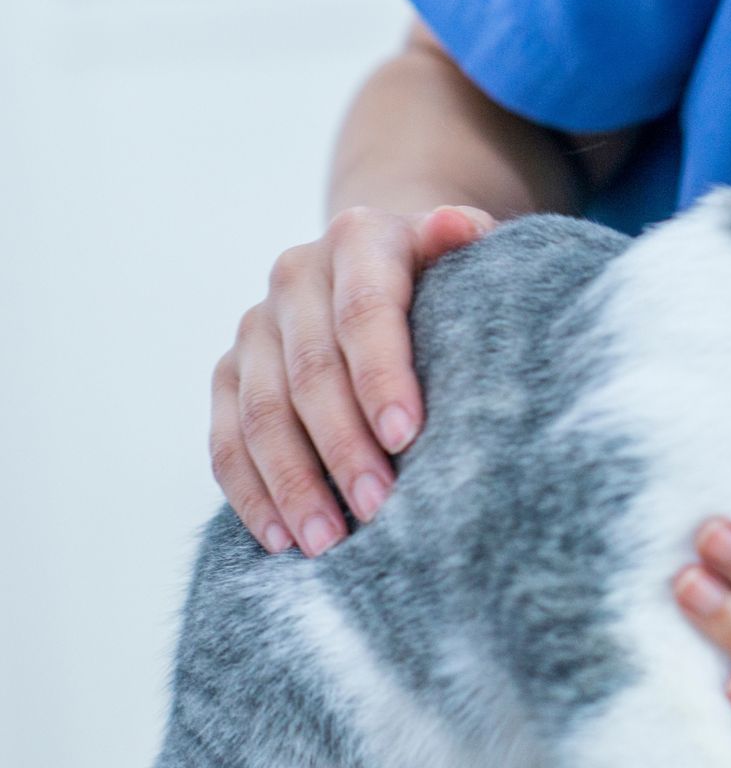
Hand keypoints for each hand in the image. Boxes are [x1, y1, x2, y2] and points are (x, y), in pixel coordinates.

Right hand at [210, 204, 494, 555]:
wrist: (382, 264)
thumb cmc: (443, 276)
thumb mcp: (464, 253)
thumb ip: (466, 242)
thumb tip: (458, 227)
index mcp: (360, 240)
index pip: (364, 311)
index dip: (382, 375)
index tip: (407, 436)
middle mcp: (296, 276)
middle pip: (311, 371)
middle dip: (343, 446)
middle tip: (379, 507)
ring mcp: (256, 326)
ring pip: (260, 412)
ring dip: (292, 482)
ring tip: (328, 540)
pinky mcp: (229, 371)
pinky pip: (226, 439)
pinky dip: (251, 492)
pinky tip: (281, 536)